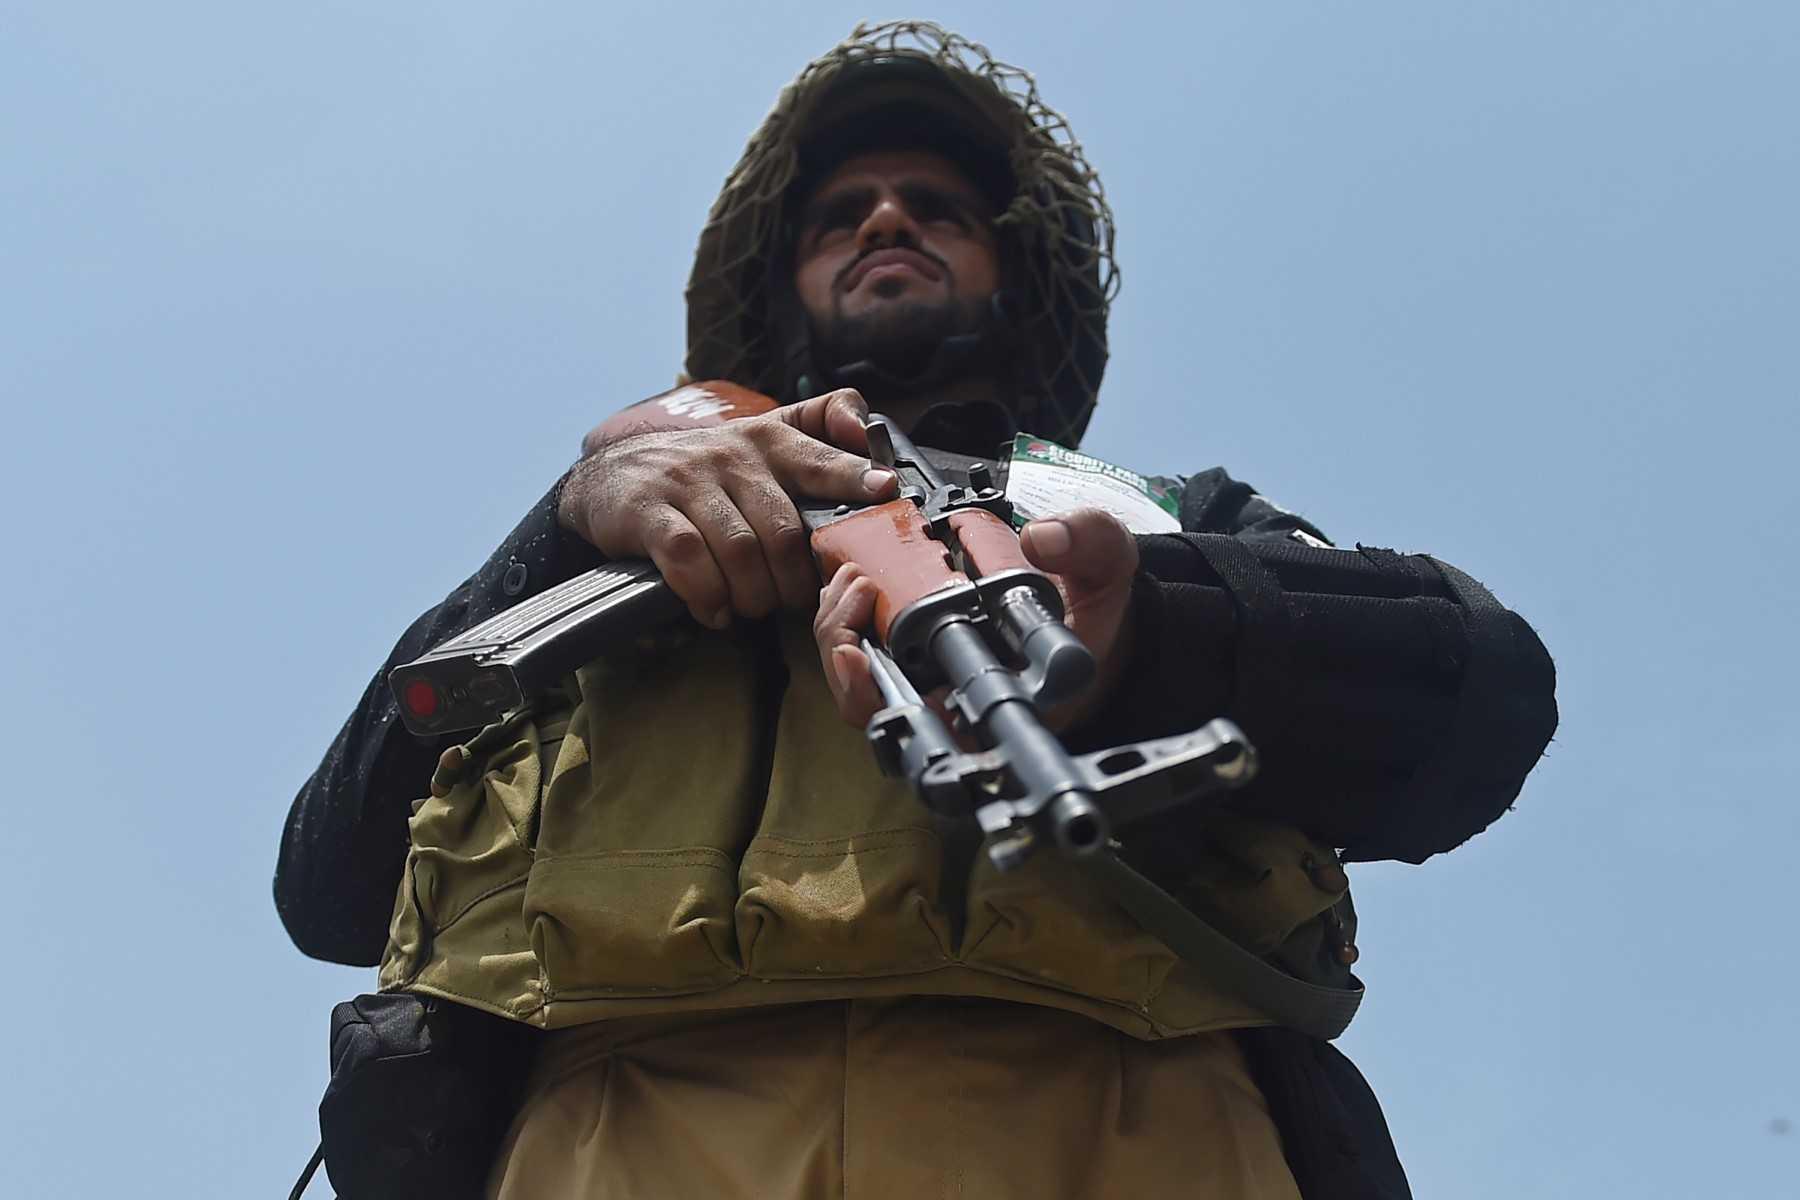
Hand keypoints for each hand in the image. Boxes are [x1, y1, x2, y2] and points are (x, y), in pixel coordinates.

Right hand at [557, 388, 896, 627]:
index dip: (853, 474)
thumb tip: (868, 433)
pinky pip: (688, 560)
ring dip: (753, 594)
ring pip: (740, 550)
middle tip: (792, 601)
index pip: (818, 456)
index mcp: (768, 441)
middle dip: (793, 579)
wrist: (611, 476)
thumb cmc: (703, 470)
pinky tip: (714, 609)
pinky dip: (707, 594)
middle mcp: (731, 455)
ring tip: (752, 607)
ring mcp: (688, 482)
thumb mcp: (758, 439)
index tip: (884, 490)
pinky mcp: (648, 511)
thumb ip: (818, 430)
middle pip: (783, 529)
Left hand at [815, 507, 1139, 729]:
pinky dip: (847, 626)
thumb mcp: (1108, 563)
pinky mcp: (918, 665)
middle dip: (846, 652)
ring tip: (853, 581)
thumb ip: (1087, 542)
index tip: (859, 653)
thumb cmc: (1096, 603)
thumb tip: (1042, 538)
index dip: (880, 697)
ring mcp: (937, 688)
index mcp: (1006, 700)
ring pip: (862, 688)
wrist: (1091, 615)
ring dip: (840, 633)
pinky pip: (865, 663)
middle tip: (856, 591)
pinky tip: (853, 588)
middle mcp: (964, 705)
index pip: (932, 724)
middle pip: (878, 708)